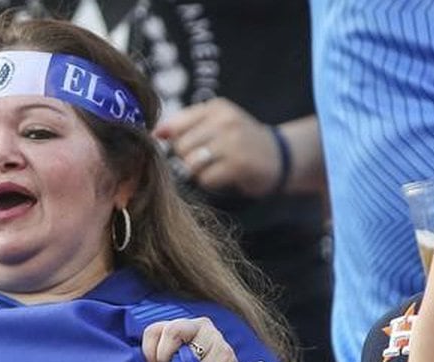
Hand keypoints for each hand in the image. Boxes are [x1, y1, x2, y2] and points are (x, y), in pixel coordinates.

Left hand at [153, 98, 281, 197]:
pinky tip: (224, 175)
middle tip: (205, 159)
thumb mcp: (215, 123)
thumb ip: (184, 125)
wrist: (279, 156)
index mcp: (216, 108)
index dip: (173, 142)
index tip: (184, 147)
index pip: (175, 126)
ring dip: (197, 171)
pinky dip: (210, 182)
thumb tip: (155, 133)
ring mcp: (234, 142)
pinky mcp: (239, 165)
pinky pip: (205, 179)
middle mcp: (225, 120)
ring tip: (214, 166)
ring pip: (191, 163)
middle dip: (186, 158)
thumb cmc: (238, 141)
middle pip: (180, 146)